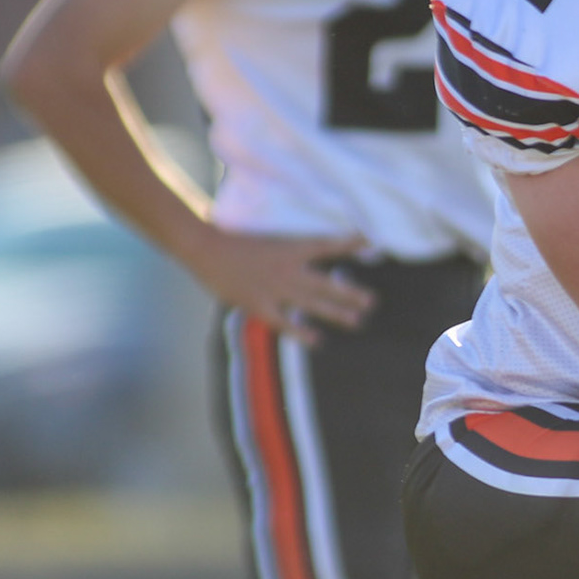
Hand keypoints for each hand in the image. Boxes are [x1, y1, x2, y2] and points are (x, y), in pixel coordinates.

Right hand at [183, 228, 375, 344]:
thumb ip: (289, 248)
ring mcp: (275, 289)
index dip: (349, 244)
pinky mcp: (260, 305)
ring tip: (357, 321)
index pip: (327, 246)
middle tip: (373, 301)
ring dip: (336, 313)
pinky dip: (301, 332)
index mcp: (290, 249)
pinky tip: (318, 340)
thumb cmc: (234, 240)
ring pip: (313, 304)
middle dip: (351, 293)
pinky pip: (285, 322)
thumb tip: (307, 251)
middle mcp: (288, 269)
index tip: (370, 243)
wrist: (206, 248)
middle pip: (326, 283)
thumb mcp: (267, 238)